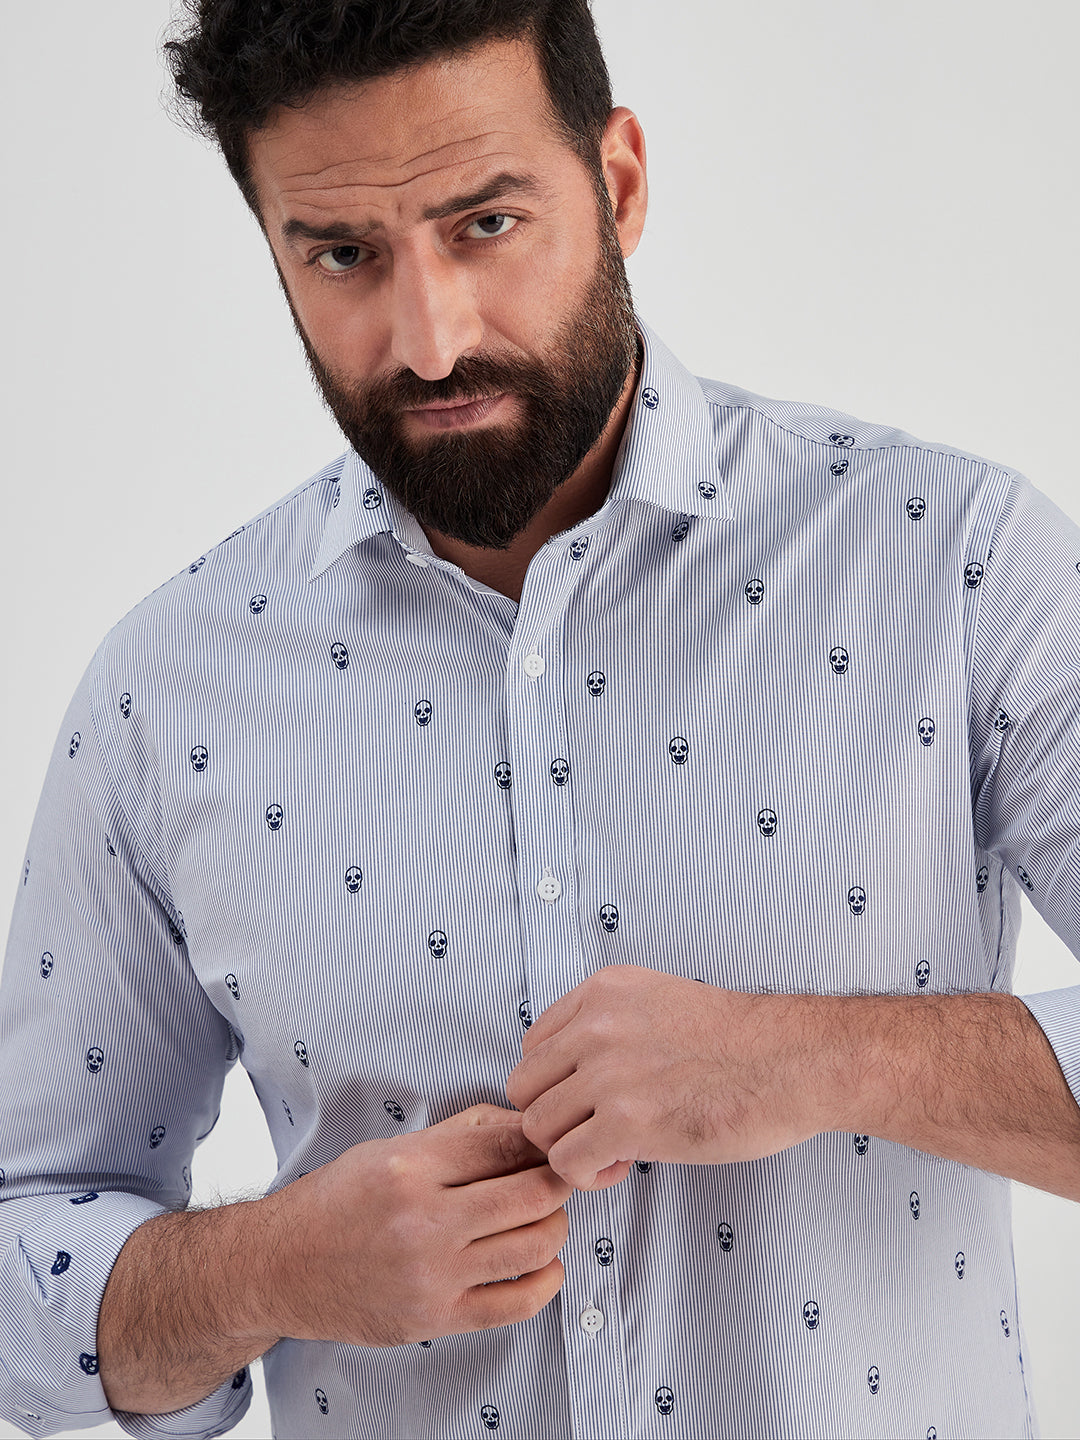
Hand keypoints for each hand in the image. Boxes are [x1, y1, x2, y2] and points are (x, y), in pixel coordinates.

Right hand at [255, 1105, 571, 1346]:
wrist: (280, 1268)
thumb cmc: (335, 1203)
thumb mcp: (389, 1149)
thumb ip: (459, 1136)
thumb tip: (523, 1126)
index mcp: (409, 1167)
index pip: (507, 1142)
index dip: (542, 1140)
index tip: (551, 1143)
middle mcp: (421, 1220)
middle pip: (533, 1194)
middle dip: (558, 1182)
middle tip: (557, 1178)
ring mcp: (430, 1274)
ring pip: (535, 1245)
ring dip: (555, 1228)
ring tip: (545, 1219)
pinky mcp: (435, 1318)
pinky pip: (518, 1303)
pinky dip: (546, 1280)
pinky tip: (540, 1265)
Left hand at [505, 965, 825, 1189]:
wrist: (793, 1061)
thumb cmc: (740, 1042)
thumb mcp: (661, 1000)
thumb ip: (610, 1024)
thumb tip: (573, 1072)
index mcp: (603, 991)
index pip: (533, 1045)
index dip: (556, 1082)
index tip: (589, 1099)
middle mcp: (597, 1026)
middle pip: (524, 1087)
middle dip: (555, 1117)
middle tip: (596, 1130)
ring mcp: (610, 1072)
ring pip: (537, 1127)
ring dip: (570, 1148)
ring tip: (612, 1150)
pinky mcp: (628, 1121)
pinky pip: (566, 1162)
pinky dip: (586, 1175)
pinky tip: (622, 1165)